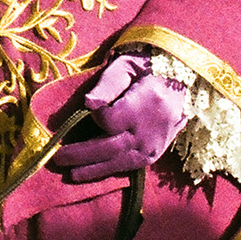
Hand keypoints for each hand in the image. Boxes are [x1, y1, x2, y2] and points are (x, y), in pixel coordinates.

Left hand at [49, 53, 192, 184]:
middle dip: (83, 154)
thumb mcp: (127, 65)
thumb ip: (108, 84)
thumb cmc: (148, 68)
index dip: (96, 116)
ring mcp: (154, 145)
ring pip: (120, 163)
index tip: (86, 109)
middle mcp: (150, 129)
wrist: (182, 83)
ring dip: (94, 170)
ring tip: (71, 174)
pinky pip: (130, 167)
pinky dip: (110, 171)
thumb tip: (87, 103)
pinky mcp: (155, 154)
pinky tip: (91, 174)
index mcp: (146, 103)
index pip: (112, 120)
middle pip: (111, 147)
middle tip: (58, 158)